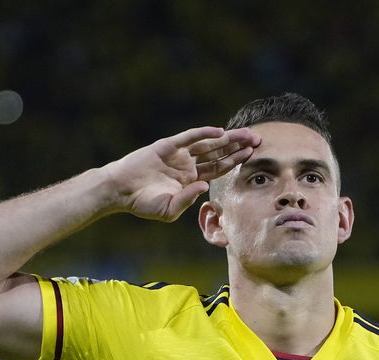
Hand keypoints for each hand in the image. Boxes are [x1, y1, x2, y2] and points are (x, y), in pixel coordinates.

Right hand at [104, 126, 259, 221]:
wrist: (120, 191)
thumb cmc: (143, 204)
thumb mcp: (169, 209)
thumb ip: (188, 199)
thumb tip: (205, 186)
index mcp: (191, 180)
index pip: (218, 169)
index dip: (235, 161)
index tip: (252, 155)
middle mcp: (188, 164)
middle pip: (218, 153)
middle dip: (237, 146)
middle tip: (257, 139)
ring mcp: (178, 154)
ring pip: (208, 143)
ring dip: (227, 138)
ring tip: (246, 133)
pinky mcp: (167, 146)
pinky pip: (189, 137)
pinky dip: (203, 133)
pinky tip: (219, 131)